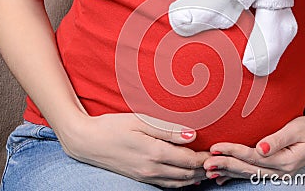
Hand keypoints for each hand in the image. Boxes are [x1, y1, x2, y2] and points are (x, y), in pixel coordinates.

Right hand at [58, 113, 209, 187]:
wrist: (86, 141)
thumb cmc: (113, 126)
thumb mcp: (140, 121)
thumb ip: (168, 130)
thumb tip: (192, 135)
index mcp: (154, 153)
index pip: (189, 160)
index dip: (205, 157)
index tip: (216, 151)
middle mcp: (152, 169)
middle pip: (187, 174)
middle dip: (204, 168)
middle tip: (218, 160)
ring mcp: (145, 176)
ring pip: (179, 183)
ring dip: (195, 177)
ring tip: (208, 170)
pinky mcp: (140, 178)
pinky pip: (167, 185)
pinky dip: (181, 183)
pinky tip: (188, 178)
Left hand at [203, 115, 304, 184]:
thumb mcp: (297, 129)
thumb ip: (278, 139)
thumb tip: (261, 148)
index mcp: (285, 161)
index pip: (252, 157)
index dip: (233, 151)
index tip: (215, 147)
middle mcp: (279, 170)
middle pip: (247, 168)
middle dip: (225, 164)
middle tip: (205, 162)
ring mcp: (276, 171)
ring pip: (247, 173)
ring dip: (227, 171)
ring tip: (208, 170)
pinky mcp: (272, 168)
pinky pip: (251, 173)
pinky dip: (235, 175)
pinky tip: (222, 177)